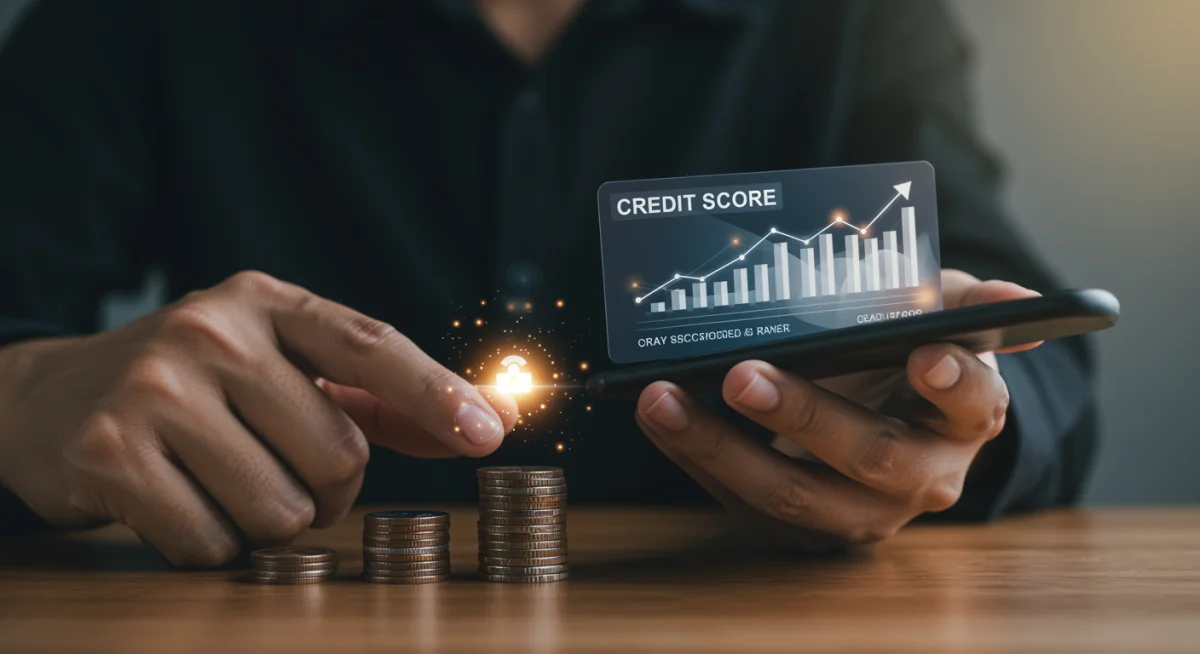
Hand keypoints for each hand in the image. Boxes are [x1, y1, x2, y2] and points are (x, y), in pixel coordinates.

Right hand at [0, 271, 516, 565]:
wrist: (50, 398)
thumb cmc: (195, 386)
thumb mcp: (278, 366)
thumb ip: (377, 397)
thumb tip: (486, 420)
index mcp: (263, 303)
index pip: (370, 344)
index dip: (436, 393)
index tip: (491, 432)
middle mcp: (210, 333)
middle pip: (337, 454)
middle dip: (327, 489)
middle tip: (280, 471)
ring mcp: (155, 390)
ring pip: (279, 509)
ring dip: (268, 521)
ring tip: (224, 483)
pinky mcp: (109, 453)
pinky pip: (211, 542)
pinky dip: (209, 544)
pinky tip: (177, 503)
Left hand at [635, 270, 1038, 549]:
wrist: (887, 412)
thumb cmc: (910, 352)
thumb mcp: (941, 313)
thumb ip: (967, 300)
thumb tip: (1018, 298)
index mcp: (967, 417)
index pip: (973, 403)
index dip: (952, 382)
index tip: (924, 353)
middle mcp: (922, 476)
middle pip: (867, 454)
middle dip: (801, 414)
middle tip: (742, 374)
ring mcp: (860, 511)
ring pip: (792, 494)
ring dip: (719, 447)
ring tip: (662, 399)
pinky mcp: (803, 528)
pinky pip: (743, 502)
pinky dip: (695, 456)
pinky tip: (658, 416)